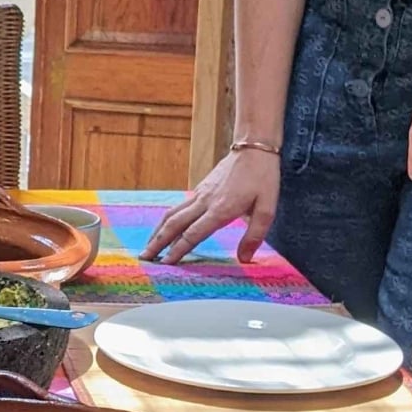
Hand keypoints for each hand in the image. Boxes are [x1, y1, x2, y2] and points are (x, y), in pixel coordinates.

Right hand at [139, 150, 279, 264]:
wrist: (253, 148)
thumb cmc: (262, 178)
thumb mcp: (267, 209)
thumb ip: (254, 235)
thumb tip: (244, 259)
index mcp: (220, 209)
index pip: (193, 234)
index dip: (178, 250)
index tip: (165, 263)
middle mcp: (204, 202)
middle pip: (174, 224)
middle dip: (158, 242)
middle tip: (144, 257)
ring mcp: (199, 193)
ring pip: (172, 214)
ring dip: (158, 231)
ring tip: (148, 246)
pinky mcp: (200, 189)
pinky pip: (178, 207)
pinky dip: (168, 221)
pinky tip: (165, 228)